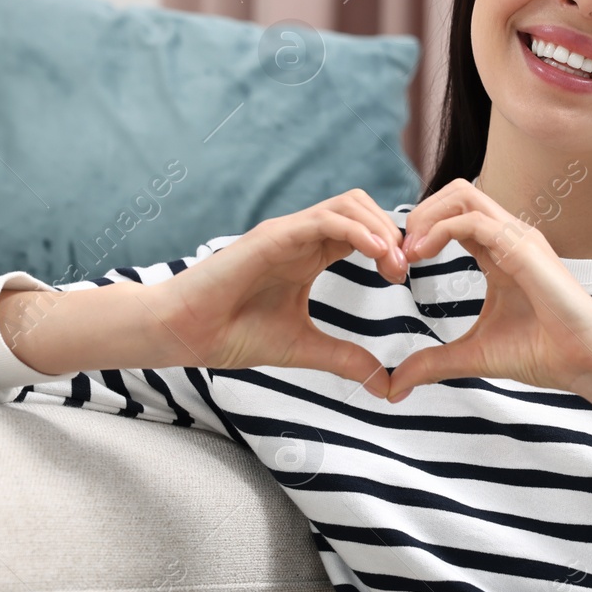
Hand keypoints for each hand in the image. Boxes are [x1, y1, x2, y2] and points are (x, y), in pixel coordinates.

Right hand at [157, 189, 408, 396]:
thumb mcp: (303, 348)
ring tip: (395, 263)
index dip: (391, 247)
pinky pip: (323, 220)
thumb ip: (344, 359)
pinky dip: (357, 231)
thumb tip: (384, 385)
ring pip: (348, 205)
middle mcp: (301, 237)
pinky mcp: (272, 237)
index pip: (363, 232)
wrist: (186, 334)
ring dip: (380, 228)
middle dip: (393, 232)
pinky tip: (377, 253)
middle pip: (362, 208)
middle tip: (405, 270)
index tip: (404, 279)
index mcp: (309, 255)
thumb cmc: (234, 334)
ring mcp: (287, 233)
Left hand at [386, 178, 591, 401]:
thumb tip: (396, 386)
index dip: (420, 232)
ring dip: (426, 217)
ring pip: (463, 194)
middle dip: (419, 214)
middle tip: (398, 253)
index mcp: (499, 252)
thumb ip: (433, 363)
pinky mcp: (523, 247)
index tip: (398, 265)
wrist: (584, 362)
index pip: (454, 217)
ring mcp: (518, 237)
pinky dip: (441, 230)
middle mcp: (509, 237)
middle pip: (456, 193)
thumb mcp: (473, 355)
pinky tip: (422, 256)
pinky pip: (474, 219)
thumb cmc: (542, 354)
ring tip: (408, 252)